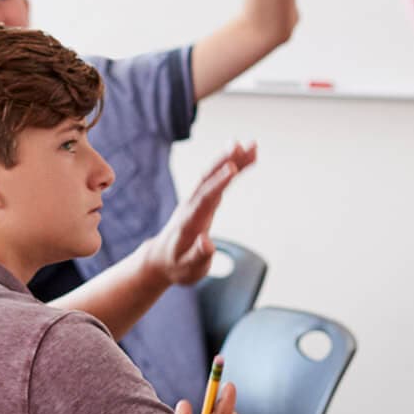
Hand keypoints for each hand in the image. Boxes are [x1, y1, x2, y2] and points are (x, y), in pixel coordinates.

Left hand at [140, 142, 257, 285]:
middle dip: (225, 161)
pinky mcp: (203, 199)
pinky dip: (233, 167)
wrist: (161, 258)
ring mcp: (196, 200)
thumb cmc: (177, 266)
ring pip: (213, 175)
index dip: (218, 184)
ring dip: (231, 158)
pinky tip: (248, 157)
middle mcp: (191, 206)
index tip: (232, 169)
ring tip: (252, 144)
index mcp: (189, 223)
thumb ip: (199, 256)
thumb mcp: (188, 269)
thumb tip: (207, 243)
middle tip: (242, 145)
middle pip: (208, 179)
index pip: (204, 199)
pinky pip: (218, 179)